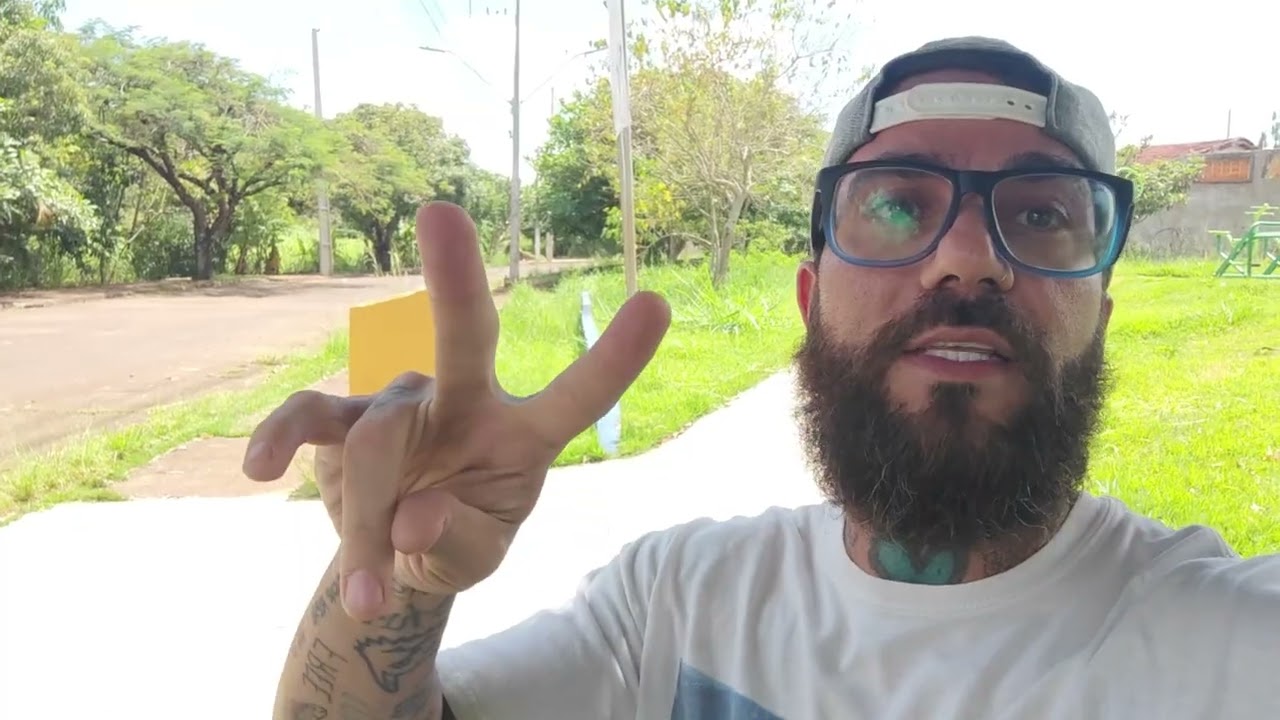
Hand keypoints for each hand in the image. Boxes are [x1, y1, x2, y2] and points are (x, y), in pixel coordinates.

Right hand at [242, 202, 669, 620]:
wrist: (389, 558)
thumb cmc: (454, 542)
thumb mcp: (471, 562)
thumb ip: (456, 545)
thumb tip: (414, 517)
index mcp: (524, 434)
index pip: (577, 393)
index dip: (615, 355)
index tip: (657, 302)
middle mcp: (466, 400)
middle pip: (464, 334)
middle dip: (453, 278)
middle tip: (441, 212)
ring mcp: (401, 405)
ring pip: (375, 439)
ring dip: (364, 522)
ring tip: (371, 589)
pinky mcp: (341, 420)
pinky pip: (308, 417)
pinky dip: (282, 440)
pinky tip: (261, 469)